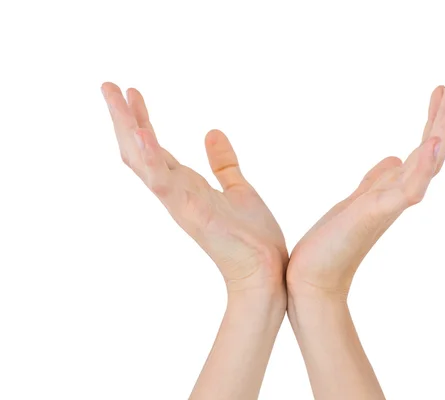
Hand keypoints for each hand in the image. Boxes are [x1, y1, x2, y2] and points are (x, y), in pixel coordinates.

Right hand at [101, 83, 287, 291]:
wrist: (265, 270)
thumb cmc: (252, 237)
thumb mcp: (238, 189)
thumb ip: (223, 163)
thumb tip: (212, 132)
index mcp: (185, 186)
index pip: (155, 148)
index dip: (141, 121)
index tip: (134, 93)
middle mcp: (176, 192)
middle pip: (139, 149)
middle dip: (122, 117)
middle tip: (108, 85)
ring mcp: (178, 201)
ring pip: (142, 159)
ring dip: (125, 126)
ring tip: (113, 94)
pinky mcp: (189, 209)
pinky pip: (161, 179)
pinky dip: (148, 155)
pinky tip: (138, 129)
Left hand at [287, 74, 444, 297]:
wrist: (314, 277)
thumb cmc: (333, 242)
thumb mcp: (358, 200)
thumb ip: (378, 179)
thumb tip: (396, 159)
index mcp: (393, 188)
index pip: (420, 146)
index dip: (432, 117)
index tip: (441, 88)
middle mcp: (399, 194)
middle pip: (432, 148)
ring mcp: (391, 205)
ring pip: (428, 162)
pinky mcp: (376, 215)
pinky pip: (408, 189)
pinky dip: (423, 166)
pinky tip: (434, 142)